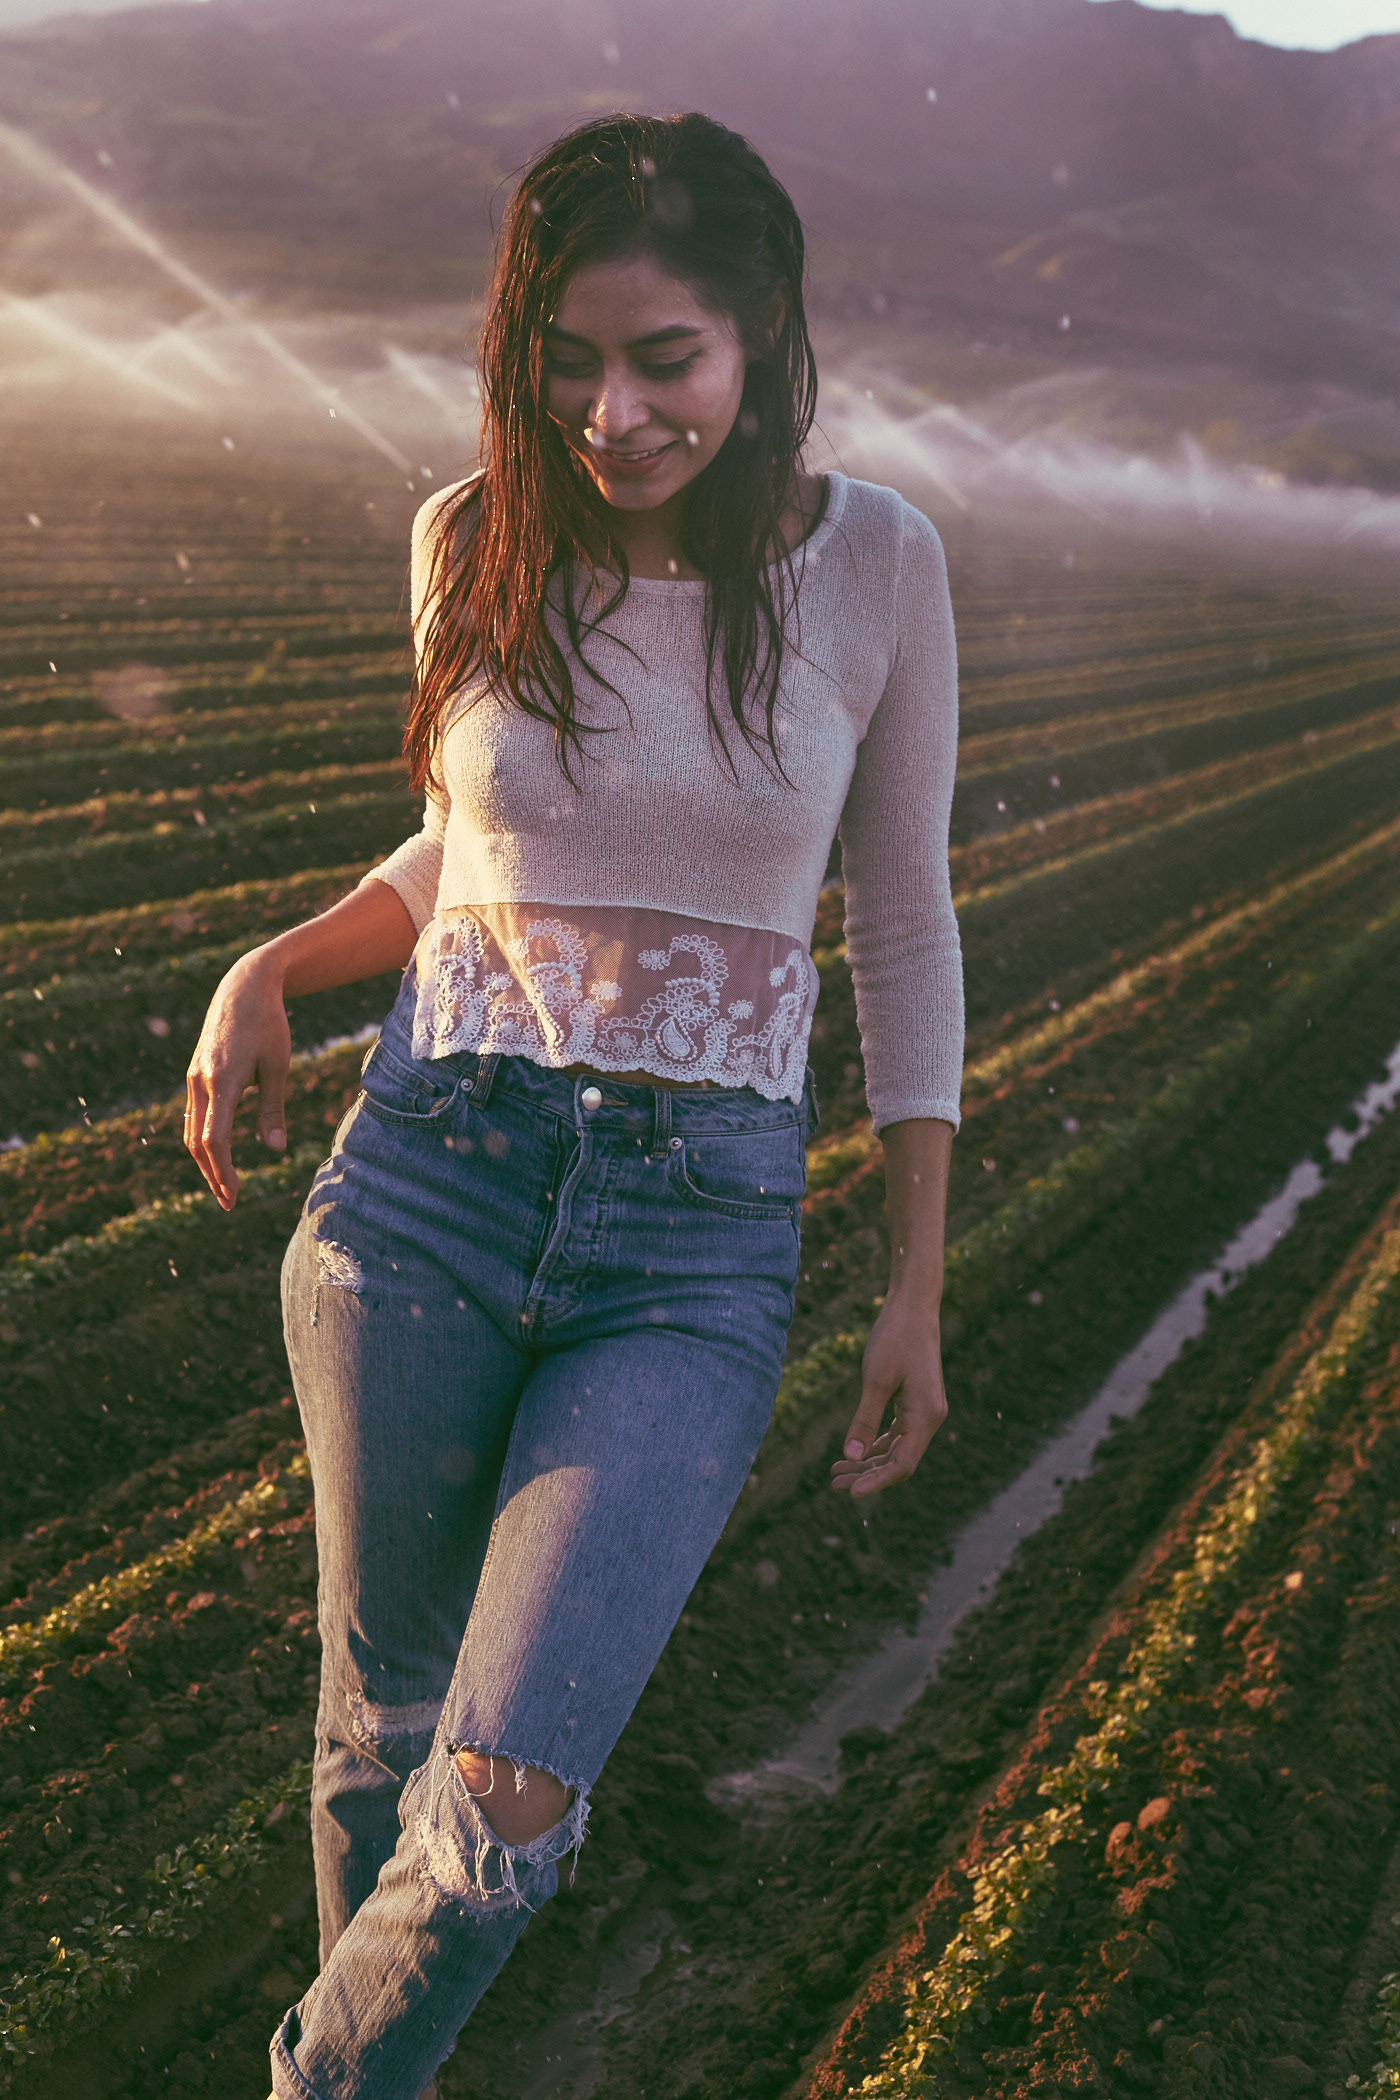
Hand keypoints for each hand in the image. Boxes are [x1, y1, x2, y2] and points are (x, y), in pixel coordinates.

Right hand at [185, 953, 290, 1210]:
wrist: (243, 987)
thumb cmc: (269, 1024)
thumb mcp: (279, 1065)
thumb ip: (274, 1108)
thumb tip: (276, 1149)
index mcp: (223, 1081)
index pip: (215, 1140)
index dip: (223, 1171)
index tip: (234, 1195)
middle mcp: (201, 1082)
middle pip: (198, 1142)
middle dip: (212, 1175)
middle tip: (229, 1202)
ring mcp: (194, 1077)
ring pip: (191, 1130)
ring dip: (205, 1161)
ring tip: (224, 1184)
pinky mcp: (195, 1073)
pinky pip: (193, 1115)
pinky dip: (202, 1139)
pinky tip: (216, 1153)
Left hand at [830, 1289, 946, 1498]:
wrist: (913, 1307)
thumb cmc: (895, 1338)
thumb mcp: (875, 1379)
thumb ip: (864, 1419)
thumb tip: (851, 1456)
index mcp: (926, 1416)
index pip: (902, 1464)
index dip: (877, 1482)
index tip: (851, 1492)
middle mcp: (931, 1418)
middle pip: (899, 1461)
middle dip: (867, 1475)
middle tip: (833, 1483)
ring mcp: (925, 1411)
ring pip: (897, 1449)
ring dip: (869, 1462)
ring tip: (836, 1471)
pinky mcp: (917, 1402)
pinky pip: (897, 1433)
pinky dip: (876, 1445)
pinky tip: (855, 1452)